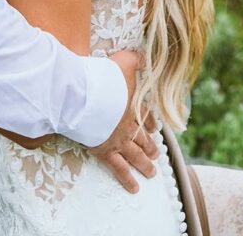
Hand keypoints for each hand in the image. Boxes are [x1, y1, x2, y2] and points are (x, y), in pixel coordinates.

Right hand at [89, 49, 158, 193]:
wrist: (85, 97)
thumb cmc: (103, 78)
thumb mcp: (123, 62)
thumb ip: (134, 58)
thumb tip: (143, 53)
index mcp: (132, 106)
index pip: (146, 117)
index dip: (151, 123)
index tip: (156, 129)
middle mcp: (129, 126)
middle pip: (143, 139)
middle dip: (150, 147)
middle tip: (156, 155)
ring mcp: (118, 140)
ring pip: (136, 156)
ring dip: (145, 164)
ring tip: (152, 173)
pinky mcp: (105, 151)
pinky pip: (119, 169)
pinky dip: (127, 179)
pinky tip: (134, 188)